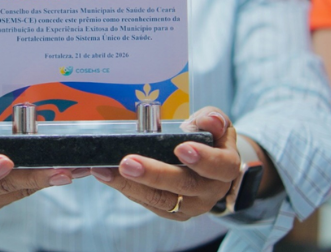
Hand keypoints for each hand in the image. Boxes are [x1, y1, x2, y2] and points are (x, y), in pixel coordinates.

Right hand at [0, 105, 81, 210]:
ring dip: (46, 180)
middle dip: (32, 178)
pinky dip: (47, 178)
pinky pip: (27, 188)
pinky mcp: (7, 195)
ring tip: (72, 169)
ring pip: (19, 191)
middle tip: (59, 171)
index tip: (5, 161)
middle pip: (1, 188)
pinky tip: (71, 170)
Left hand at [91, 107, 239, 220]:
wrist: (209, 167)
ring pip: (160, 199)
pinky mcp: (170, 211)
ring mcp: (190, 205)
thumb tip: (209, 120)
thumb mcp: (215, 125)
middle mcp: (210, 191)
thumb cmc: (210, 140)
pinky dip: (125, 188)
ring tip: (105, 170)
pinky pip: (147, 202)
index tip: (181, 148)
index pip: (219, 166)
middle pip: (184, 186)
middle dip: (154, 174)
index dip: (202, 159)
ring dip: (130, 185)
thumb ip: (212, 119)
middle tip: (128, 163)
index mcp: (225, 168)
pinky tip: (106, 174)